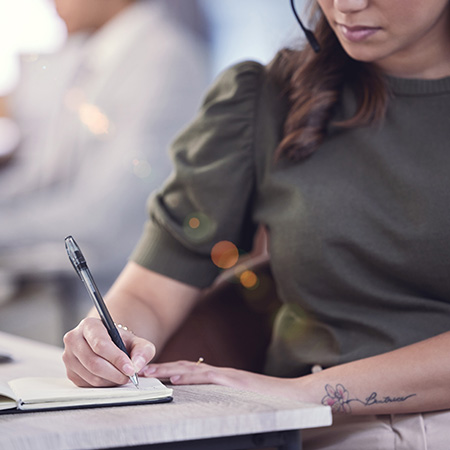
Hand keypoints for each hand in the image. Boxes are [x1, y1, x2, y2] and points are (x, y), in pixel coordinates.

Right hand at [62, 317, 155, 386]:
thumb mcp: (136, 341)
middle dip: (116, 373)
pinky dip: (103, 385)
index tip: (131, 369)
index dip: (117, 359)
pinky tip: (112, 378)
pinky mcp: (70, 373)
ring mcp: (68, 357)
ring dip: (111, 380)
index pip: (100, 344)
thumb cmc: (121, 341)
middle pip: (94, 363)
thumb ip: (142, 350)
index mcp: (89, 325)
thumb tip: (137, 365)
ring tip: (123, 376)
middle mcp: (74, 339)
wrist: (109, 344)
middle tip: (130, 376)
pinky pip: (88, 385)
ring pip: (91, 376)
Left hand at [140, 360, 297, 398]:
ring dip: (169, 370)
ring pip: (192, 370)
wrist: (293, 396)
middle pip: (185, 368)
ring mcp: (227, 377)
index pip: (189, 372)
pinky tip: (176, 379)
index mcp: (219, 379)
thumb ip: (222, 399)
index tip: (151, 374)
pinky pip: (208, 378)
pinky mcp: (234, 382)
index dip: (169, 371)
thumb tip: (204, 406)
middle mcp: (220, 374)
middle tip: (141, 370)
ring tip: (150, 372)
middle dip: (162, 369)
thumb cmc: (268, 401)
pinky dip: (190, 378)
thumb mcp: (239, 400)